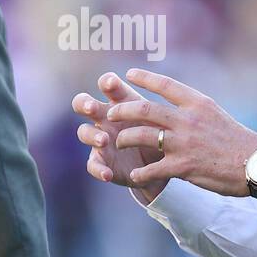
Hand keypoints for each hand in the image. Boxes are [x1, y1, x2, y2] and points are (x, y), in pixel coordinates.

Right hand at [72, 72, 168, 201]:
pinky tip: (107, 174)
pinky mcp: (101, 160)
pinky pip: (92, 164)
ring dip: (92, 134)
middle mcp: (105, 117)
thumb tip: (173, 98)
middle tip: (93, 108)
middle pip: (83, 103)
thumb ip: (159, 111)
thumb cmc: (159, 132)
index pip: (107, 85)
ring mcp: (100, 139)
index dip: (107, 82)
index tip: (112, 84)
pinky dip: (98, 169)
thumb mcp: (161, 119)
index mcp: (120, 102)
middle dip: (85, 103)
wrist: (160, 164)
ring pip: (84, 132)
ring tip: (104, 140)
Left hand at [104, 68, 256, 197]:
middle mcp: (188, 119)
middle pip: (144, 109)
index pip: (165, 85)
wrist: (256, 164)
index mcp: (197, 103)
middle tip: (110, 114)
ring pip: (141, 136)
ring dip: (125, 139)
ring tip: (117, 143)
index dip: (144, 78)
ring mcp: (184, 143)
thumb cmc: (236, 140)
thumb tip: (175, 103)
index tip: (128, 74)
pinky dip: (141, 173)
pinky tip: (135, 176)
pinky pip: (152, 169)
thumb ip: (193, 109)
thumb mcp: (215, 114)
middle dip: (121, 111)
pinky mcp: (183, 166)